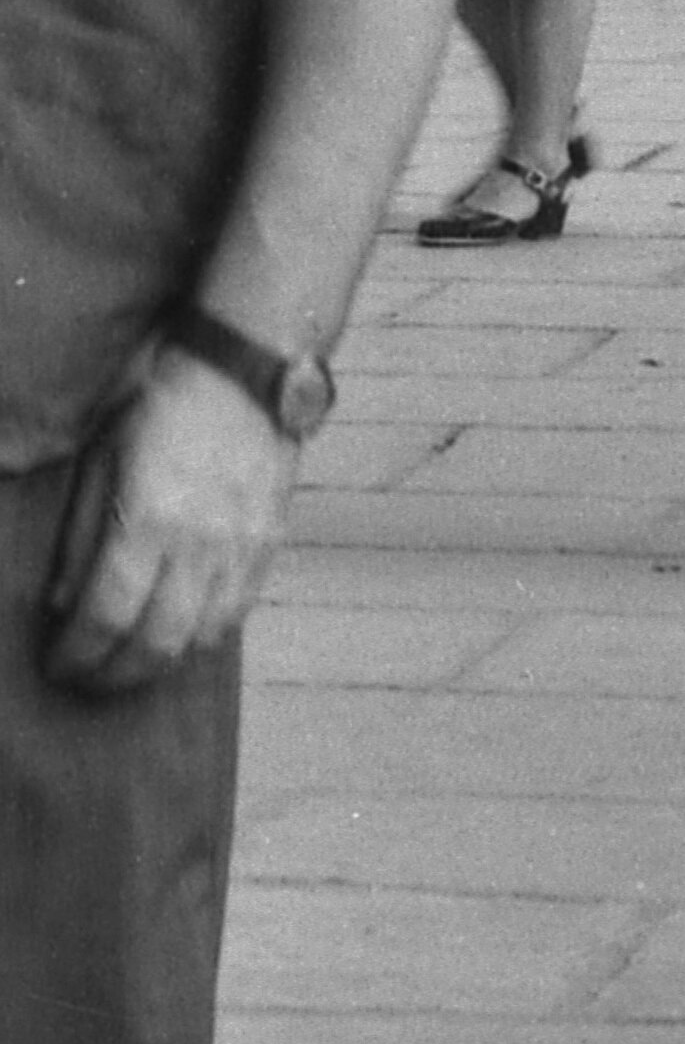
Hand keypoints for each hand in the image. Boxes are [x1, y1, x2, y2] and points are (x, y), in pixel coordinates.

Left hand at [44, 360, 297, 693]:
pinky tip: (180, 633)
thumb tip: (62, 601)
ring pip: (198, 640)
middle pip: (153, 645)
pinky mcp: (269, 542)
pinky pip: (237, 614)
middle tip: (87, 677)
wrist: (246, 365)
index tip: (56, 664)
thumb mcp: (103, 454)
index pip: (104, 618)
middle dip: (111, 675)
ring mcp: (240, 547)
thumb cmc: (165, 399)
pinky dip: (203, 637)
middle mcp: (197, 544)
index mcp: (147, 519)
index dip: (76, 655)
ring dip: (157, 664)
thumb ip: (82, 532)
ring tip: (130, 660)